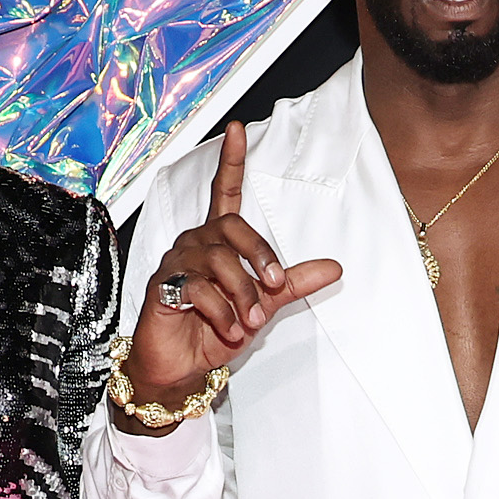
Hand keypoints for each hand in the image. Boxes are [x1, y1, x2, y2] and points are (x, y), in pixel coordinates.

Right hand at [121, 119, 339, 416]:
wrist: (182, 368)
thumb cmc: (216, 330)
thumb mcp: (264, 305)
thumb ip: (294, 283)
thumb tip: (335, 267)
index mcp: (218, 240)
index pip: (225, 191)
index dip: (232, 161)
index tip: (237, 129)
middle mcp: (195, 242)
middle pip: (232, 225)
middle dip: (260, 258)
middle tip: (274, 290)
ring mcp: (177, 262)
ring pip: (218, 260)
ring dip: (242, 295)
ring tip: (250, 324)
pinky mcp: (163, 286)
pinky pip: (198, 288)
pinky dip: (221, 312)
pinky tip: (228, 329)